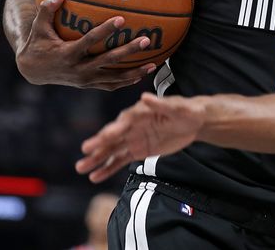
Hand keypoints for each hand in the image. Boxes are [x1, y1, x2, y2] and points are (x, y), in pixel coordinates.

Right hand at [16, 0, 156, 89]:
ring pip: (114, 77)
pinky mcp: (88, 85)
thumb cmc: (38, 43)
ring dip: (135, 72)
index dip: (106, 30)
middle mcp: (78, 69)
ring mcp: (85, 79)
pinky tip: (142, 75)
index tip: (122, 19)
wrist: (33, 71)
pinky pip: (111, 85)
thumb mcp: (39, 27)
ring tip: (153, 65)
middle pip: (108, 60)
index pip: (90, 40)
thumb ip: (47, 9)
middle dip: (129, 51)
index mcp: (68, 53)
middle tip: (147, 41)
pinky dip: (126, 81)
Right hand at [76, 93, 203, 182]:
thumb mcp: (177, 107)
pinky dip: (108, 169)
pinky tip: (95, 177)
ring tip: (81, 169)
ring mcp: (133, 139)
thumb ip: (161, 104)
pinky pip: (120, 161)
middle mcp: (132, 126)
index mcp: (139, 113)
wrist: (194, 121)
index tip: (102, 138)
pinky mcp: (138, 151)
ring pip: (112, 150)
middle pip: (113, 136)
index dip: (114, 129)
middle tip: (84, 153)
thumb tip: (145, 97)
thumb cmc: (186, 110)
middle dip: (98, 145)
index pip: (123, 121)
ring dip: (97, 159)